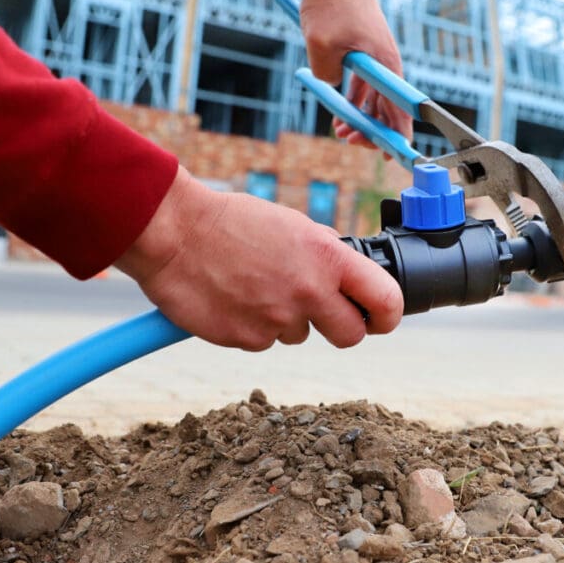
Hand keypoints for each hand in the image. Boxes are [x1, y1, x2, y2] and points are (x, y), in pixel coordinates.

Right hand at [115, 166, 403, 350]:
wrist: (174, 232)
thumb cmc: (231, 221)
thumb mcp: (292, 224)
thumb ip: (325, 251)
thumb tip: (349, 273)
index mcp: (327, 257)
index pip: (386, 300)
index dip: (389, 315)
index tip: (381, 318)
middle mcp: (308, 291)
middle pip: (350, 335)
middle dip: (342, 328)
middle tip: (323, 313)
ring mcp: (277, 319)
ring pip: (300, 336)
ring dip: (287, 320)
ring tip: (257, 286)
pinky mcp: (246, 339)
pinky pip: (264, 341)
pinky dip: (253, 326)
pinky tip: (235, 297)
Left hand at [295, 0, 412, 155]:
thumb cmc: (331, 4)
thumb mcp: (320, 45)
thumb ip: (327, 75)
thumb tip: (332, 89)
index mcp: (386, 65)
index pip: (401, 111)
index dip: (400, 138)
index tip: (395, 158)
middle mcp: (387, 65)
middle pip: (389, 110)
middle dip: (373, 132)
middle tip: (350, 141)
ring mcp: (376, 61)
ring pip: (375, 102)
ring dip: (361, 120)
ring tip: (341, 133)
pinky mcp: (364, 56)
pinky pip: (364, 89)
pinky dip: (354, 104)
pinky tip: (340, 118)